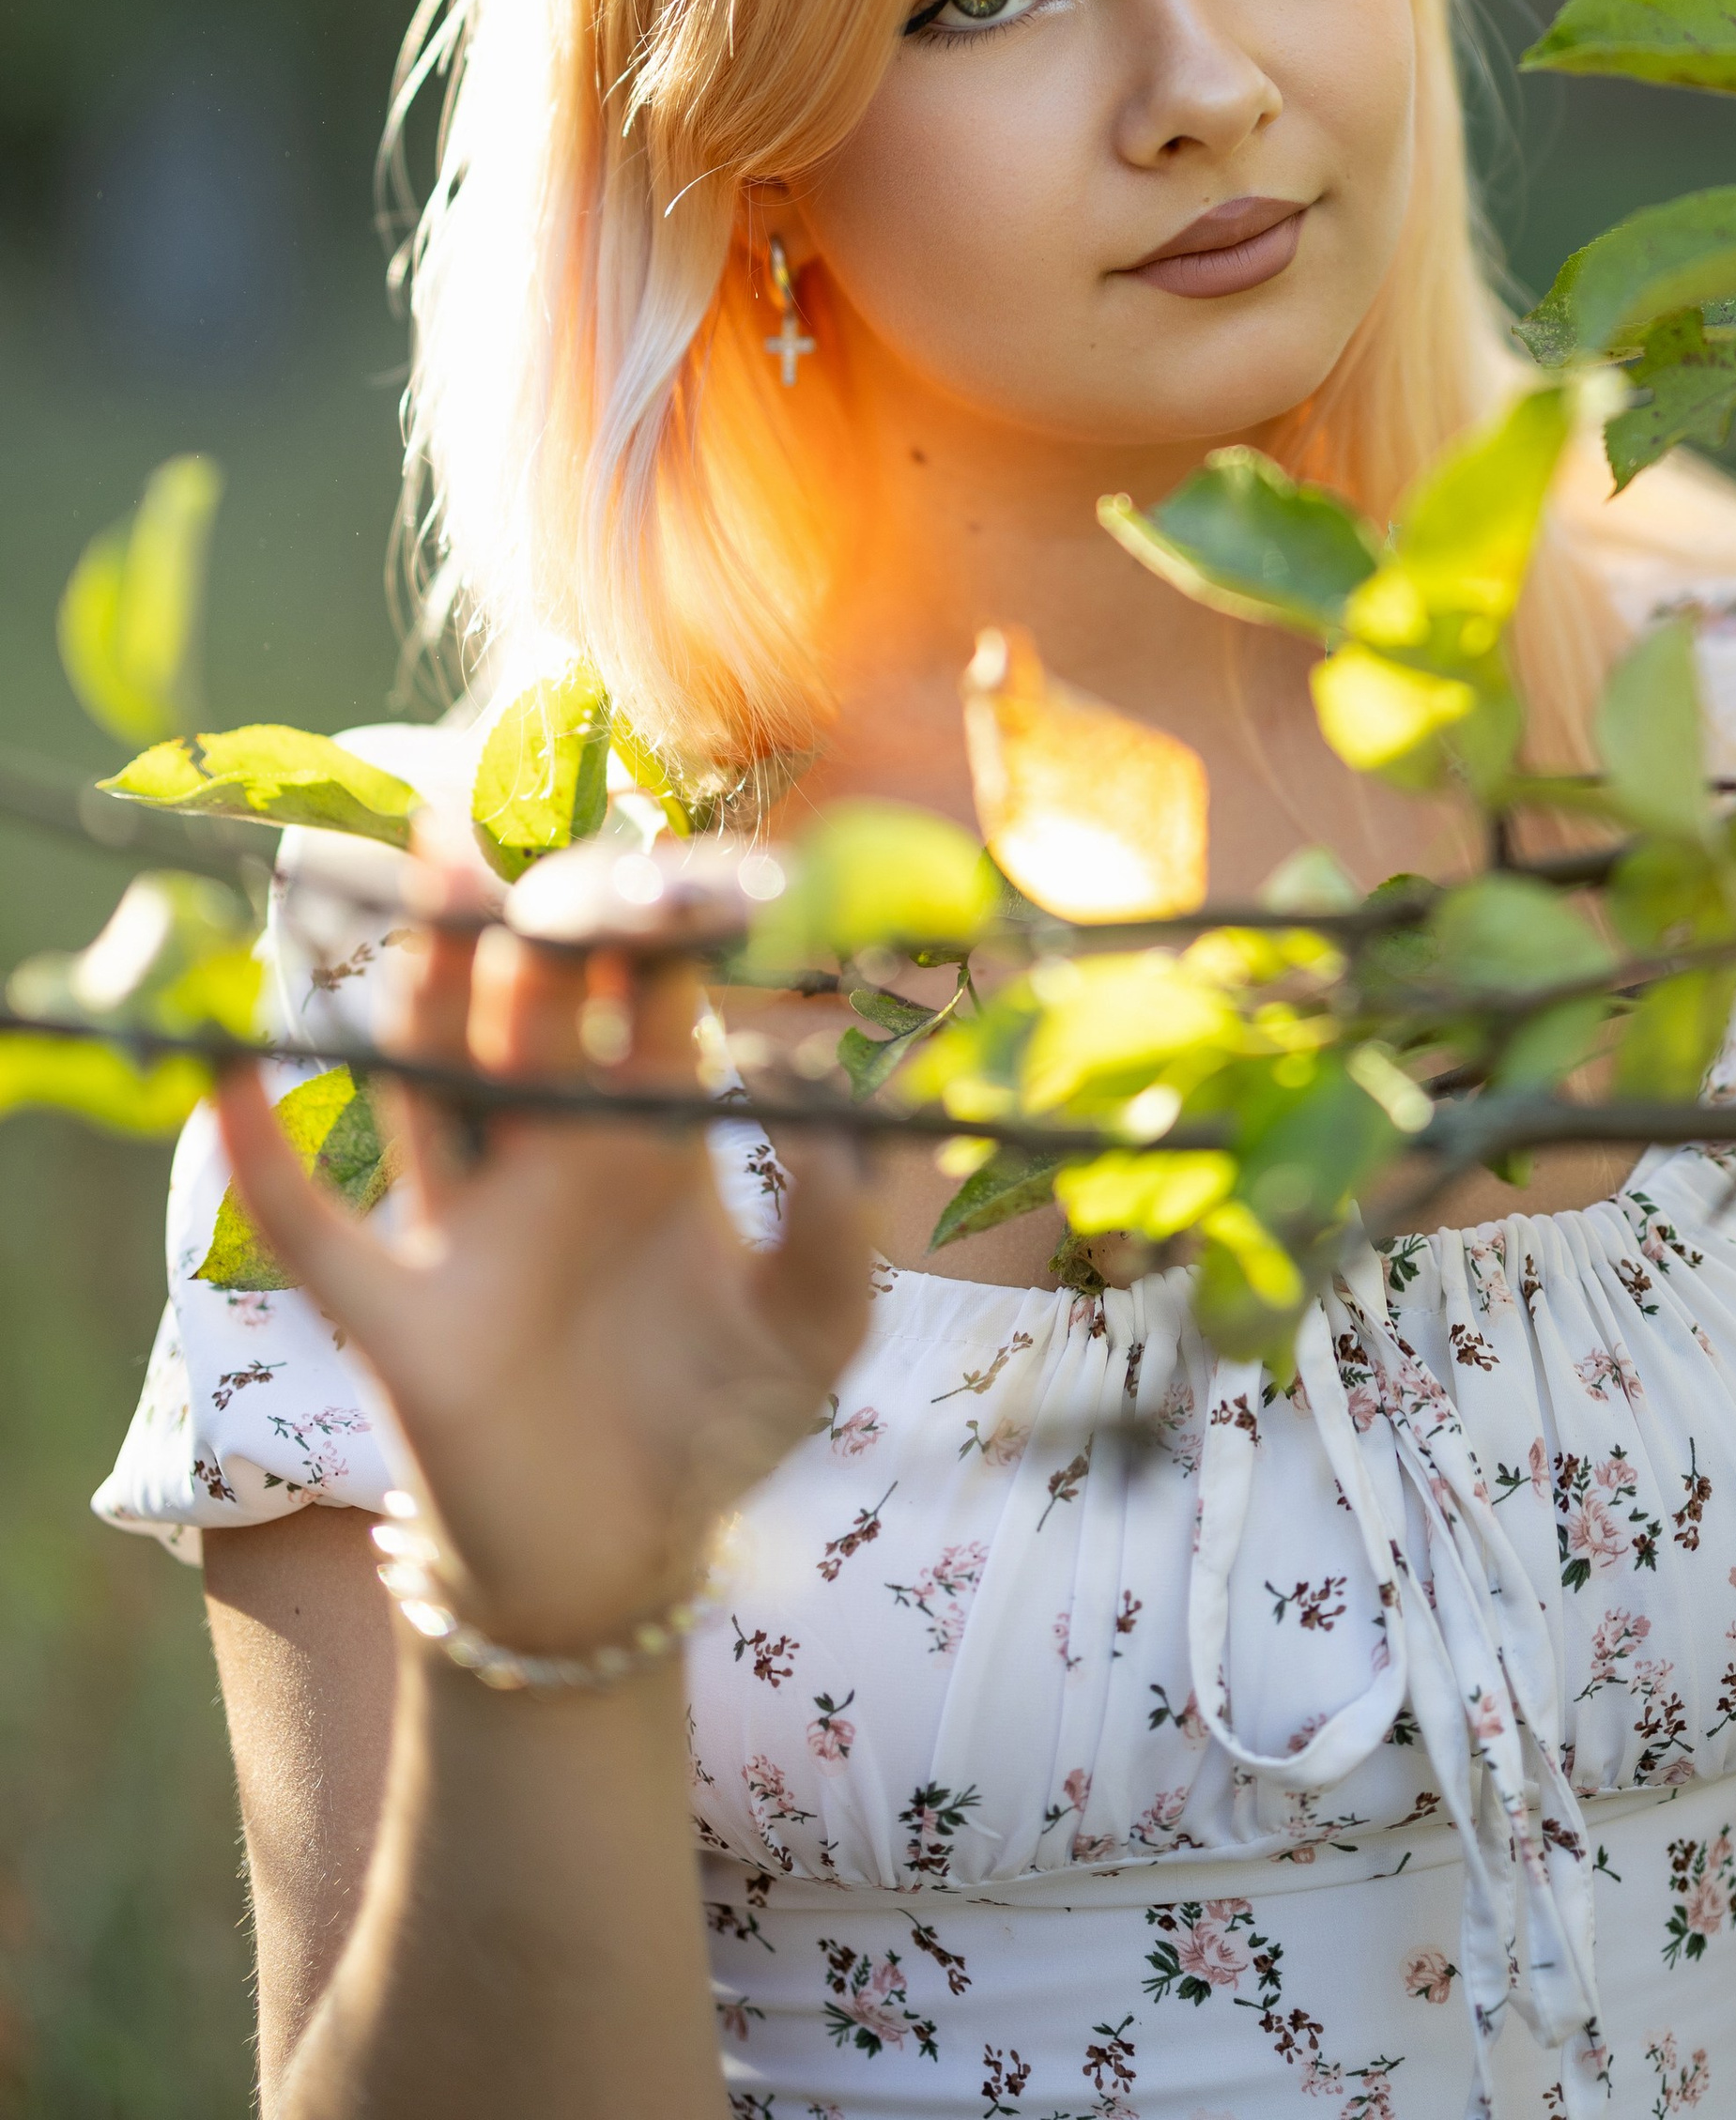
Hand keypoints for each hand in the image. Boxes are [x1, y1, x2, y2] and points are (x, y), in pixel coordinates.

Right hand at [214, 877, 877, 1661]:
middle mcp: (550, 1154)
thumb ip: (844, 1213)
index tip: (676, 850)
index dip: (657, 929)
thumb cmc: (722, 1420)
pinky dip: (263, 1153)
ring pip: (430, 1073)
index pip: (644, 999)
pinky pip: (308, 1226)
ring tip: (432, 867)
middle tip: (555, 827)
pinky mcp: (398, 1314)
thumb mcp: (818, 1319)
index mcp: (650, 1134)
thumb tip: (815, 1090)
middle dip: (540, 916)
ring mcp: (466, 1224)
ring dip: (426, 974)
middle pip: (533, 1004)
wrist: (625, 1565)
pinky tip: (234, 1069)